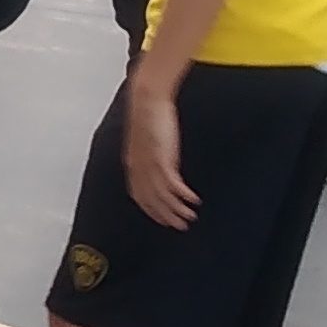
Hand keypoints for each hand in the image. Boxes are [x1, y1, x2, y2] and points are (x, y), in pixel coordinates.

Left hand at [122, 82, 198, 229]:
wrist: (147, 100)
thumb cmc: (148, 116)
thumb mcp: (147, 139)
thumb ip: (152, 154)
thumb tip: (161, 162)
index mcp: (133, 164)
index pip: (139, 196)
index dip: (151, 210)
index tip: (162, 219)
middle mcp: (139, 169)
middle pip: (151, 201)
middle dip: (165, 216)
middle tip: (179, 226)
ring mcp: (150, 165)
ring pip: (162, 197)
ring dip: (176, 210)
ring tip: (189, 218)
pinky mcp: (162, 159)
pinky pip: (172, 185)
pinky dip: (182, 196)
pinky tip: (193, 201)